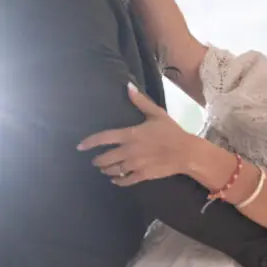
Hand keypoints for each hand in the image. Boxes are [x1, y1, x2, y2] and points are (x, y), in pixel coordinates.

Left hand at [78, 85, 197, 185]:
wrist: (186, 152)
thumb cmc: (171, 132)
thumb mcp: (156, 114)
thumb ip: (140, 102)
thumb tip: (128, 87)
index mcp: (130, 135)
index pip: (104, 138)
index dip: (90, 142)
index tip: (80, 146)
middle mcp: (129, 151)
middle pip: (105, 158)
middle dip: (97, 160)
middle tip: (94, 160)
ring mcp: (135, 164)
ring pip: (113, 170)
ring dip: (105, 170)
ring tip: (103, 169)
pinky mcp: (142, 175)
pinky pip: (125, 180)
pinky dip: (117, 180)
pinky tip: (115, 179)